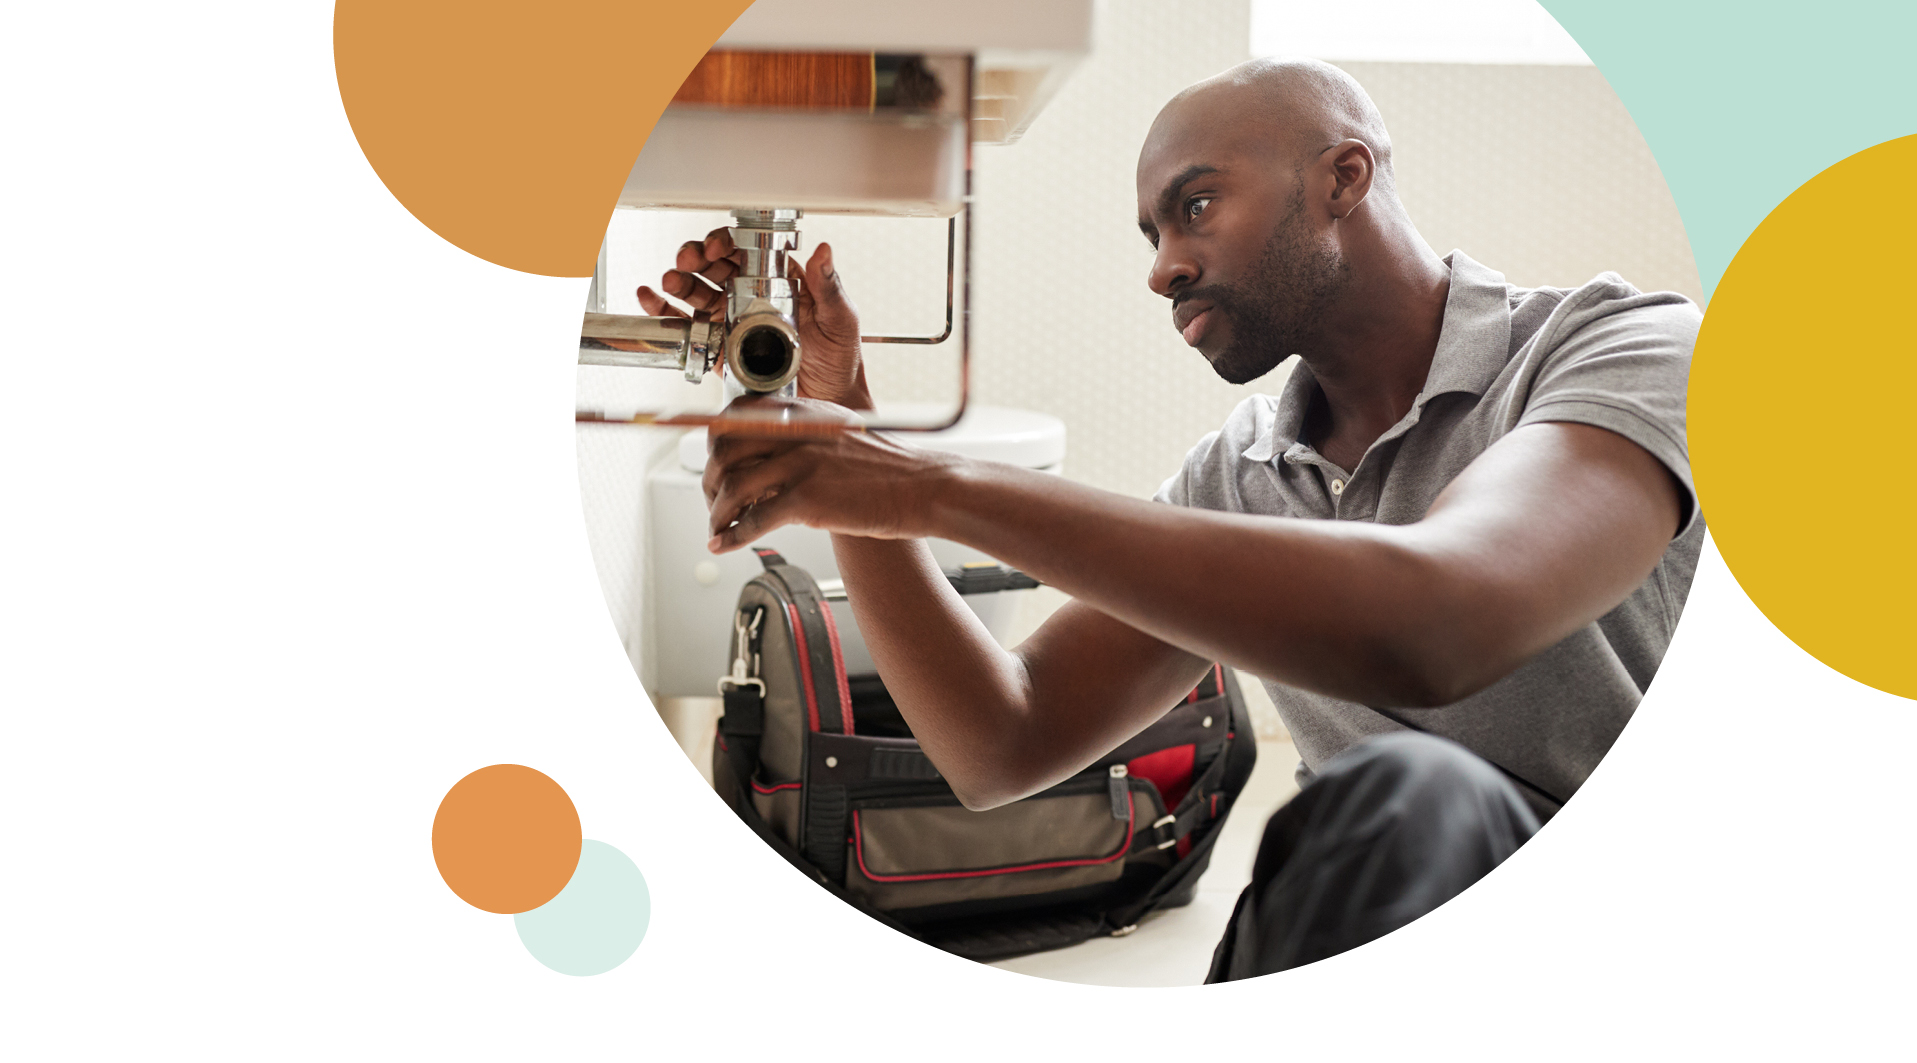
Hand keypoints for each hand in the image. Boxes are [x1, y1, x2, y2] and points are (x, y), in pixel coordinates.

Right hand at [637, 227, 872, 408]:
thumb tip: (824, 250)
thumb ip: (829, 286)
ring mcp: (732, 321)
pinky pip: (688, 326)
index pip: (747, 251)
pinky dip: (665, 311)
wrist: (830, 402)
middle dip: (697, 258)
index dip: (728, 243)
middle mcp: (752, 297)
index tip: (719, 248)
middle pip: (715, 267)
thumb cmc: (840, 360)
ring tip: (672, 280)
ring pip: (697, 291)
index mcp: (779, 282)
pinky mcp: (719, 348)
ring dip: (679, 281)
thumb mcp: (840, 319)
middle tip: (689, 260)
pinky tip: (652, 299)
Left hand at [703, 397, 953, 551]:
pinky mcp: (807, 500)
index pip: (736, 415)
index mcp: (802, 413)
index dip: (715, 442)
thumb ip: (804, 436)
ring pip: (732, 487)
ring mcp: (800, 465)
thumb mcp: (841, 433)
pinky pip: (754, 520)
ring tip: (717, 528)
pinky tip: (726, 545)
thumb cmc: (890, 468)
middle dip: (708, 479)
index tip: (712, 463)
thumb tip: (770, 457)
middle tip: (711, 500)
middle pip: (724, 450)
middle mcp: (795, 433)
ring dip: (716, 513)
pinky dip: (732, 537)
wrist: (924, 488)